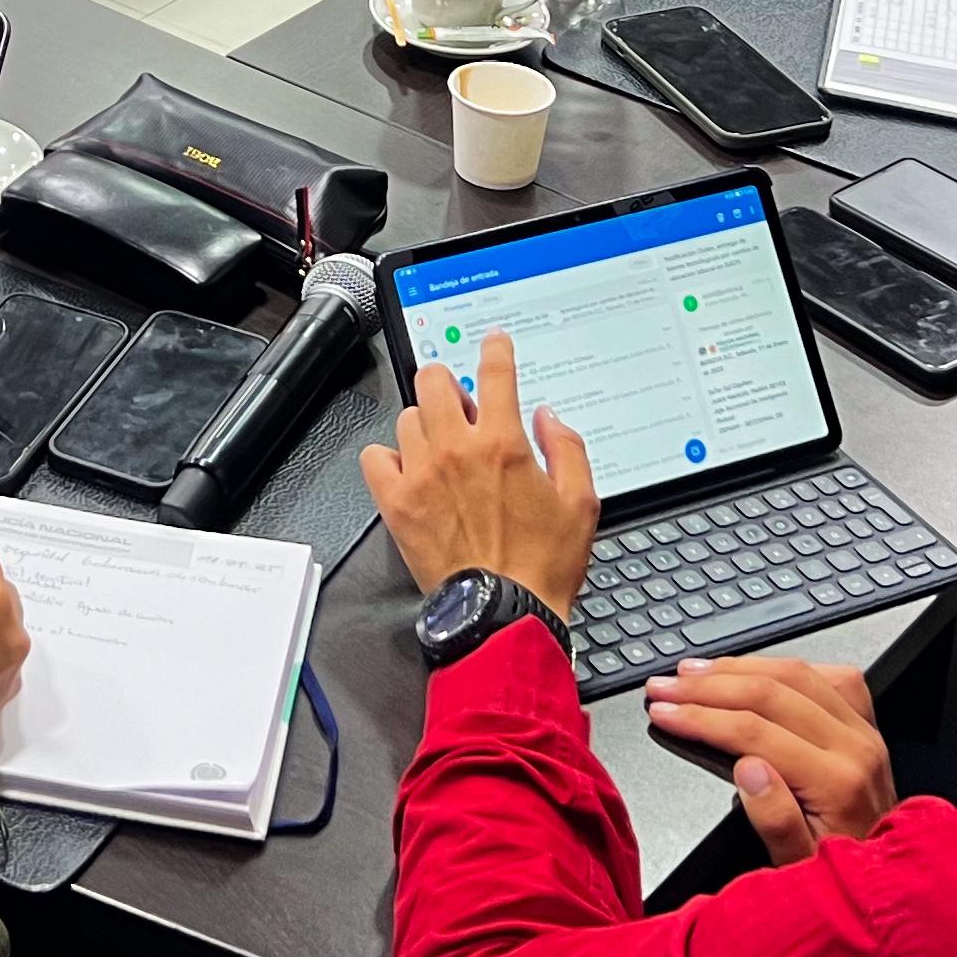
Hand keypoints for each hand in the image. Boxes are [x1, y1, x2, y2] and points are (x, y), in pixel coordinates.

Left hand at [360, 329, 599, 617]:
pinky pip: (375, 457)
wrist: (505, 614)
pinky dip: (388, 458)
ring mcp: (422, 475)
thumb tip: (548, 418)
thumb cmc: (542, 567)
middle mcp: (457, 450)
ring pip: (407, 417)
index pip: (495, 372)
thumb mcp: (582, 503)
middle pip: (433, 380)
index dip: (495, 348)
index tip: (493, 341)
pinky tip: (408, 470)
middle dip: (448, 383)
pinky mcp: (397, 504)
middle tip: (460, 405)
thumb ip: (567, 449)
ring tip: (441, 447)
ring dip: (425, 424)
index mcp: (503, 444)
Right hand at [642, 655, 895, 861]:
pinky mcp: (865, 725)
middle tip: (664, 688)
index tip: (663, 714)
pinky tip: (750, 670)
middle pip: (772, 692)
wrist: (888, 884)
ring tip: (691, 673)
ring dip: (737, 668)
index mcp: (837, 783)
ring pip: (796, 673)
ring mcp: (864, 732)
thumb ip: (775, 820)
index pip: (755, 732)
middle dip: (707, 686)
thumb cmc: (840, 877)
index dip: (701, 717)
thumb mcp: (797, 870)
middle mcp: (856, 748)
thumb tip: (747, 769)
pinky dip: (780, 666)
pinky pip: (826, 676)